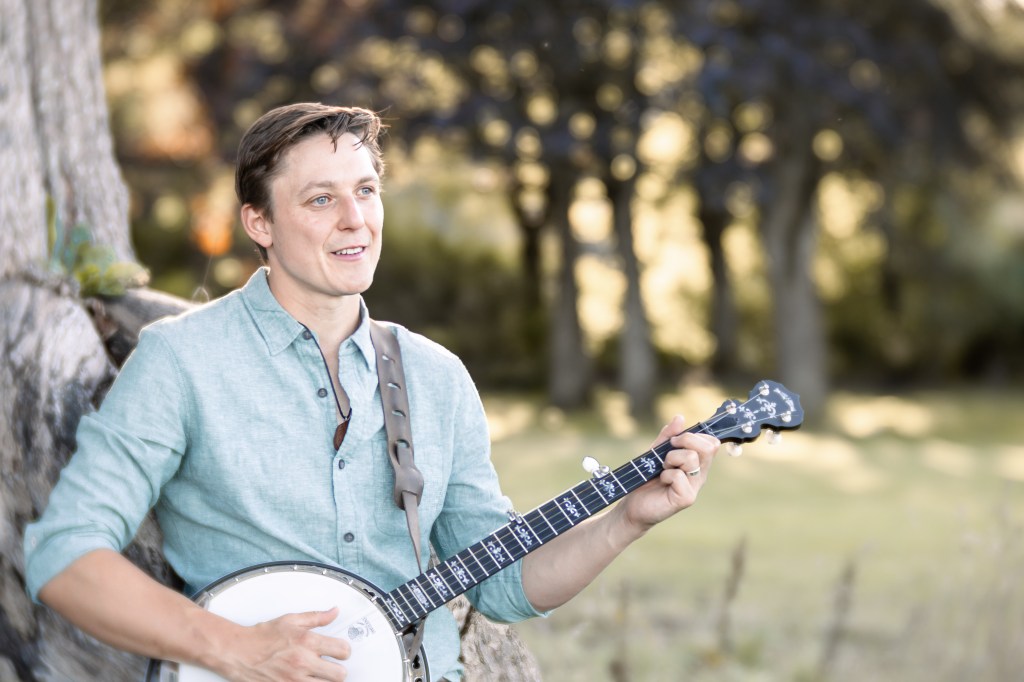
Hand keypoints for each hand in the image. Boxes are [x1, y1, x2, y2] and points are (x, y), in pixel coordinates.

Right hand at [216, 607, 351, 681]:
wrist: (238, 652)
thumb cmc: (262, 637)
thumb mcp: (291, 620)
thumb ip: (316, 617)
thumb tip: (333, 612)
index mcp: (307, 642)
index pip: (342, 650)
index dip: (344, 651)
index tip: (340, 651)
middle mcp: (303, 662)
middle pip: (339, 675)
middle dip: (338, 670)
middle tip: (331, 666)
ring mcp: (295, 680)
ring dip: (325, 681)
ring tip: (318, 674)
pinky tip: (306, 679)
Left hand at [618, 414, 719, 531]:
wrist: (633, 504)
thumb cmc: (646, 478)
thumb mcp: (655, 452)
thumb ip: (668, 436)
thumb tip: (680, 417)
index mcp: (697, 463)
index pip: (712, 442)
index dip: (695, 435)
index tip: (675, 440)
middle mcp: (700, 474)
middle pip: (708, 447)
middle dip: (685, 440)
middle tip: (668, 451)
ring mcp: (694, 487)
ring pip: (692, 458)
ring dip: (671, 458)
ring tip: (662, 468)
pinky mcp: (686, 498)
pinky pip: (679, 475)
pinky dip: (666, 474)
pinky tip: (661, 482)